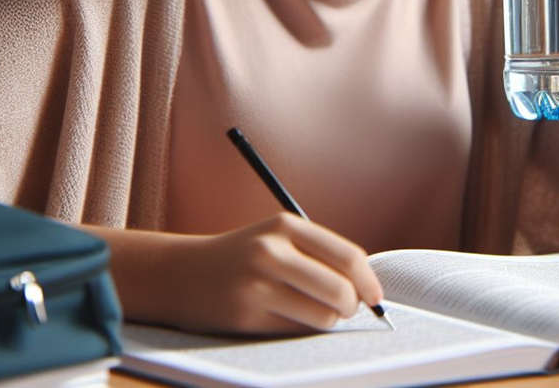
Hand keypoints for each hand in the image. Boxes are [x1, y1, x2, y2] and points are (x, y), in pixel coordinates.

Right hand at [166, 214, 383, 335]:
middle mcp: (272, 251)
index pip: (347, 255)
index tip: (376, 296)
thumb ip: (318, 254)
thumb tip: (366, 288)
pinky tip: (285, 319)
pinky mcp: (245, 316)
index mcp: (286, 225)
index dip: (369, 280)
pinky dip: (301, 331)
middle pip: (340, 290)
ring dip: (326, 321)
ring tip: (311, 312)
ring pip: (322, 316)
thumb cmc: (243, 257)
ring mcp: (257, 285)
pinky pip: (295, 332)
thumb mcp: (277, 237)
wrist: (182, 273)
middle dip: (351, 306)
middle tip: (345, 309)